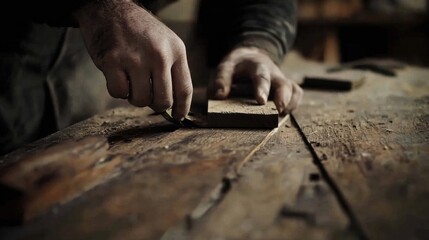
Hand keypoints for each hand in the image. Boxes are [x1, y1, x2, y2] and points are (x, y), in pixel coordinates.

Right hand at [74, 0, 191, 119]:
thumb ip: (172, 70)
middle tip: (147, 94)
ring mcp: (136, 58)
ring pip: (140, 100)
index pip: (185, 90)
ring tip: (131, 79)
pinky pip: (118, 93)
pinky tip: (117, 74)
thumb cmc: (138, 30)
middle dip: (155, 104)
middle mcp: (159, 55)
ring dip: (134, 96)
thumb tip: (175, 105)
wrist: (110, 7)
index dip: (182, 109)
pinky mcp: (112, 61)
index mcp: (176, 51)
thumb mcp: (166, 43)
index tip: (177, 117)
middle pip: (163, 100)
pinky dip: (117, 89)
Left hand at [214, 47, 302, 114]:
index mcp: (257, 66)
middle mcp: (273, 73)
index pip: (261, 76)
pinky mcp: (286, 87)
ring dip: (290, 103)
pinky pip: (297, 93)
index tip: (261, 101)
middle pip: (283, 83)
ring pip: (293, 89)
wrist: (251, 56)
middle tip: (278, 110)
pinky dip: (294, 104)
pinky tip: (284, 113)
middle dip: (283, 97)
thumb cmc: (237, 65)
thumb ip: (221, 79)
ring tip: (281, 115)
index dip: (262, 88)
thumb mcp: (226, 66)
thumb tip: (220, 95)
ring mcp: (281, 80)